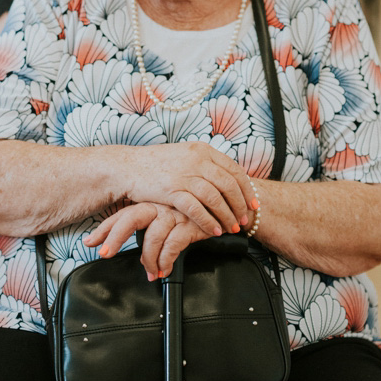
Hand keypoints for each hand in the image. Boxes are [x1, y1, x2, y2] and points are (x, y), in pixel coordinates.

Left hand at [84, 202, 215, 279]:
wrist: (226, 208)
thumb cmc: (196, 217)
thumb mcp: (170, 222)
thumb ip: (154, 236)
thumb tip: (144, 261)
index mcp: (150, 204)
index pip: (121, 215)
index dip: (104, 229)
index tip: (90, 242)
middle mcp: (160, 206)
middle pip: (130, 218)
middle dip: (114, 237)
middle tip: (106, 254)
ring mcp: (175, 213)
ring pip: (152, 237)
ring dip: (149, 259)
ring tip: (152, 273)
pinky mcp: (191, 223)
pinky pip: (173, 244)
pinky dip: (167, 260)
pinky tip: (166, 269)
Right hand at [122, 143, 256, 237]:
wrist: (126, 167)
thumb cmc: (157, 165)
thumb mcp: (185, 157)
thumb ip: (205, 165)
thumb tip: (227, 180)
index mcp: (203, 150)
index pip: (234, 170)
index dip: (247, 189)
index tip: (254, 204)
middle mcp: (196, 160)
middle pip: (229, 185)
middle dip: (240, 205)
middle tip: (245, 220)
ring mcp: (184, 174)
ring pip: (215, 198)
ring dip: (227, 216)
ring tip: (232, 228)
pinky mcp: (171, 190)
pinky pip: (197, 209)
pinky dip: (208, 221)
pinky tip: (214, 230)